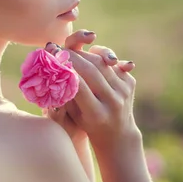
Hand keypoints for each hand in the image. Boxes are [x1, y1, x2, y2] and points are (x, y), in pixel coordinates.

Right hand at [43, 30, 134, 144]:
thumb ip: (66, 93)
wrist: (117, 133)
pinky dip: (98, 56)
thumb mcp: (73, 115)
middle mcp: (113, 102)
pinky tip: (87, 54)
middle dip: (72, 56)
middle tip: (57, 48)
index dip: (65, 69)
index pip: (79, 85)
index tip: (52, 58)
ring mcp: (124, 91)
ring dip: (83, 52)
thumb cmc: (87, 124)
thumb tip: (55, 68)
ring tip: (69, 49)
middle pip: (90, 70)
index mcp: (97, 114)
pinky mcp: (130, 82)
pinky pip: (111, 63)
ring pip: (101, 62)